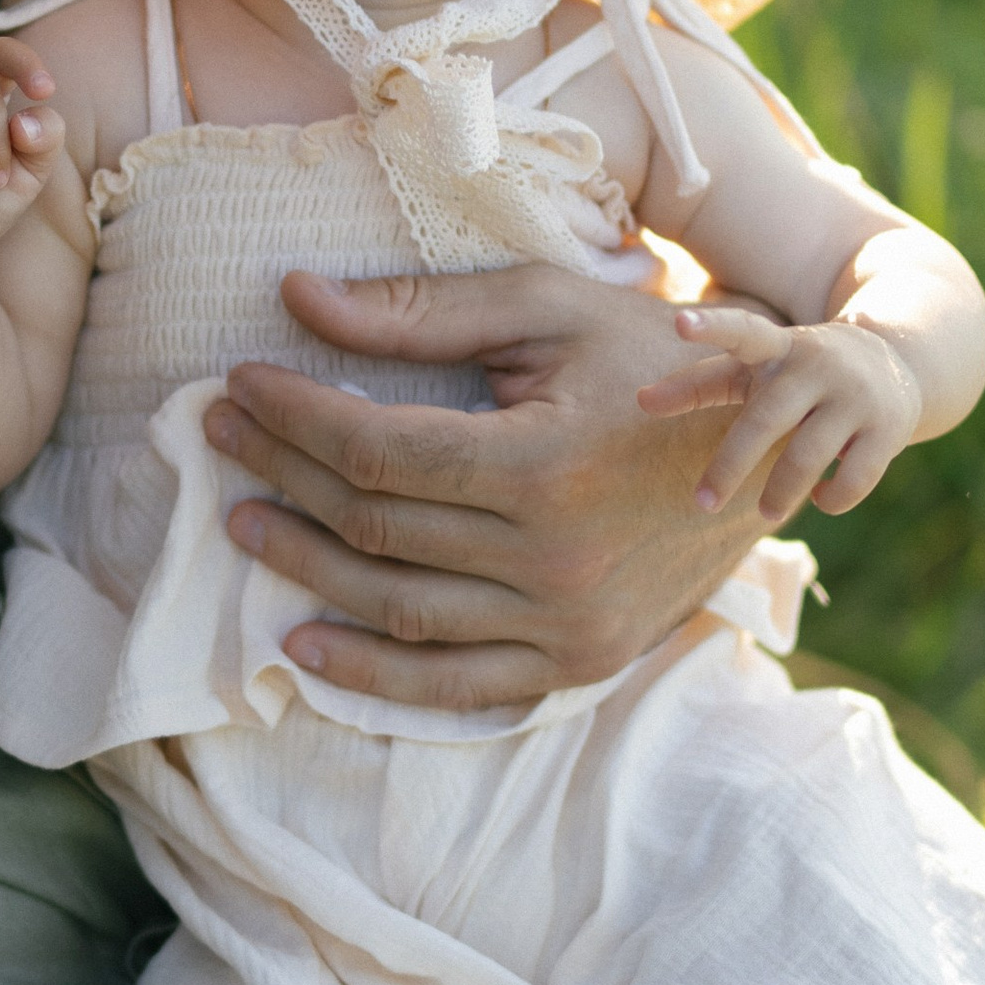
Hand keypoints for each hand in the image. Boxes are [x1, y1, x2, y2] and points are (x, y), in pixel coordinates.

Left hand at [201, 263, 776, 712]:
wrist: (765, 449)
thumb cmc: (650, 360)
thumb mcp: (548, 311)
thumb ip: (422, 311)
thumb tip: (297, 297)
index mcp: (548, 463)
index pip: (379, 451)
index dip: (294, 416)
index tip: (239, 381)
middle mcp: (554, 559)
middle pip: (375, 524)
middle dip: (282, 471)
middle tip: (218, 431)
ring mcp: (566, 624)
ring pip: (397, 608)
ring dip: (303, 568)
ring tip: (243, 518)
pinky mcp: (575, 663)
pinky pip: (453, 687)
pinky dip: (370, 673)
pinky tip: (300, 641)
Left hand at [640, 307, 921, 517]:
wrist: (897, 362)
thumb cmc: (798, 373)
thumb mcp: (753, 370)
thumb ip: (697, 384)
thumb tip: (639, 401)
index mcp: (778, 347)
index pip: (742, 331)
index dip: (710, 327)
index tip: (678, 322)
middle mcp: (817, 365)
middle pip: (765, 419)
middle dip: (730, 465)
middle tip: (702, 504)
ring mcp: (856, 396)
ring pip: (809, 456)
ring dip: (781, 493)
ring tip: (764, 514)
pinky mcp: (887, 428)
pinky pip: (855, 478)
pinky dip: (833, 499)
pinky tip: (822, 498)